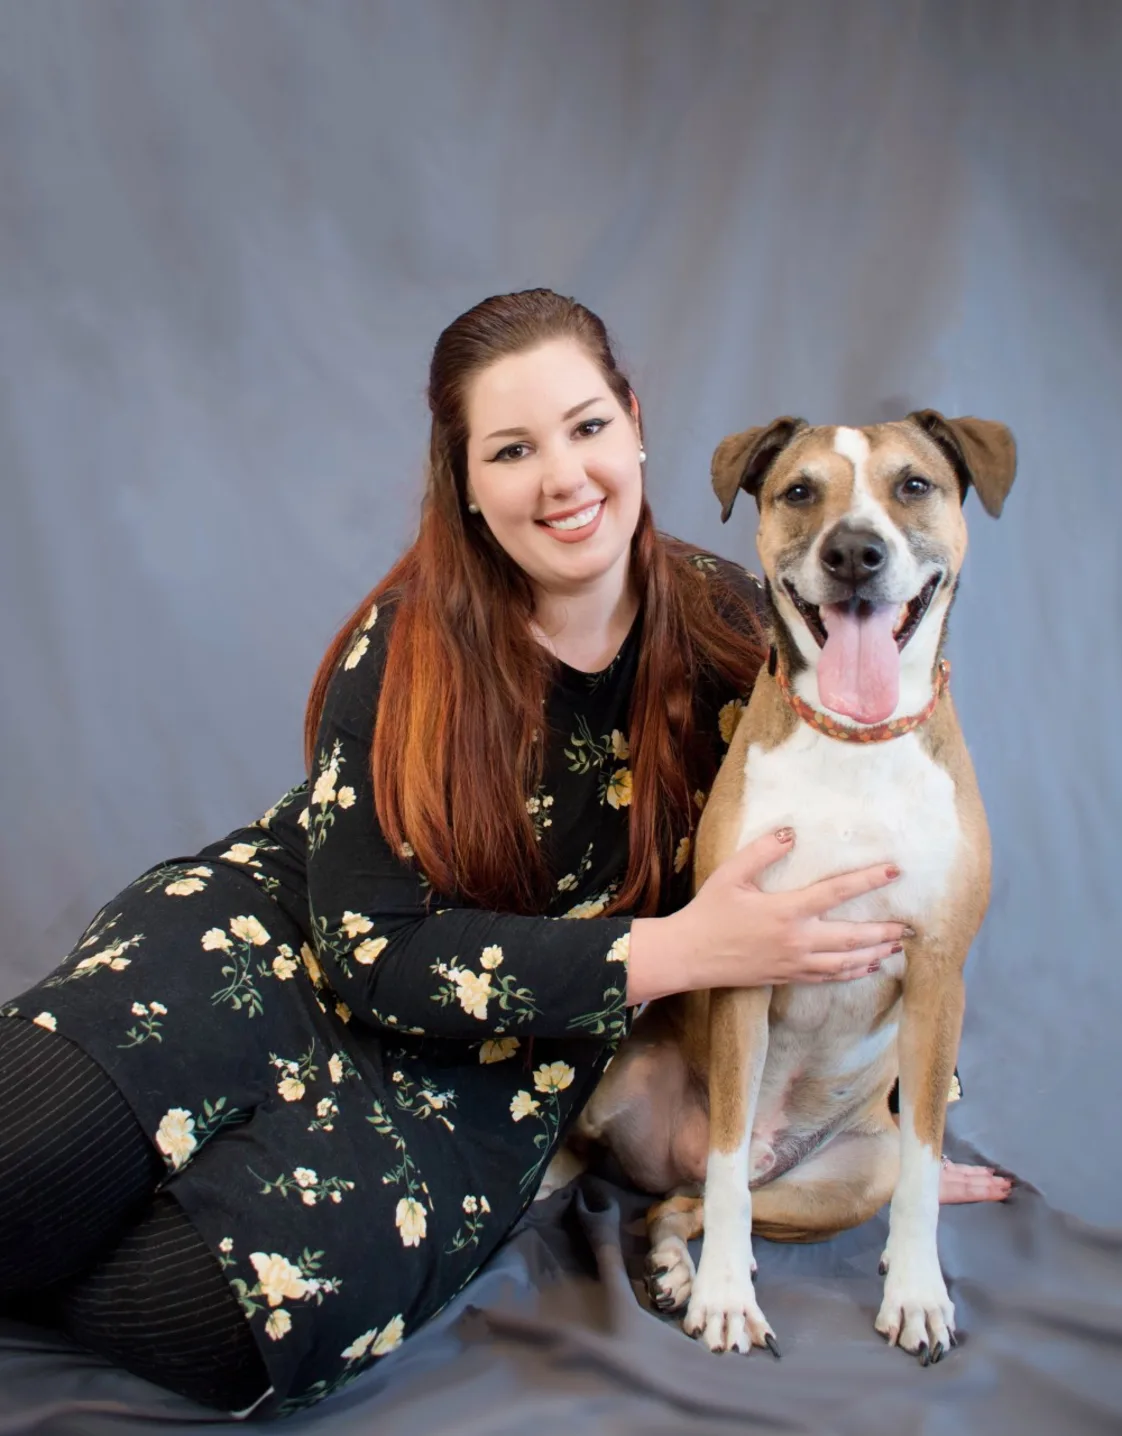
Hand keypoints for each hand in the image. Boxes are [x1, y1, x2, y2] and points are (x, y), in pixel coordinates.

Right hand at [627, 830, 908, 1004]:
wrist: (690, 955)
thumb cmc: (709, 911)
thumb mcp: (730, 875)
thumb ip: (762, 852)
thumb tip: (792, 833)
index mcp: (786, 911)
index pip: (836, 893)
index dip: (867, 880)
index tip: (894, 871)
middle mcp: (797, 940)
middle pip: (852, 937)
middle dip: (884, 931)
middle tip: (910, 927)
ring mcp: (794, 962)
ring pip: (845, 962)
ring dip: (874, 954)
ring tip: (896, 947)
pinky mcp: (788, 976)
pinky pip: (828, 977)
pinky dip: (852, 972)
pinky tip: (866, 967)